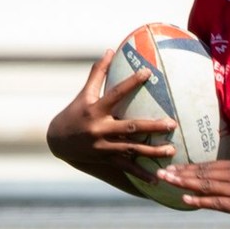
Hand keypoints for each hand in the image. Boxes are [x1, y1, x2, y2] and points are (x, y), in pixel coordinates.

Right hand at [46, 48, 175, 178]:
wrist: (57, 142)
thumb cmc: (74, 113)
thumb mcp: (84, 94)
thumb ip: (97, 73)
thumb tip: (109, 50)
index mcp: (95, 110)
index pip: (115, 93)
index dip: (131, 82)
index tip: (148, 73)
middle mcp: (100, 129)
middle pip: (130, 127)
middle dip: (152, 126)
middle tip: (172, 124)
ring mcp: (103, 146)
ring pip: (131, 149)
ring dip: (152, 152)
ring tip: (172, 150)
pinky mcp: (106, 159)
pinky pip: (126, 167)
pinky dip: (141, 174)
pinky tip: (157, 179)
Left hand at [157, 158, 229, 223]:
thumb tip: (215, 180)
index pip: (206, 166)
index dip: (187, 167)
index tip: (171, 167)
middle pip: (201, 173)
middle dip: (179, 173)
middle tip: (160, 172)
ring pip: (204, 185)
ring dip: (183, 183)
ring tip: (166, 181)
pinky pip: (215, 201)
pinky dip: (198, 200)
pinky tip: (184, 198)